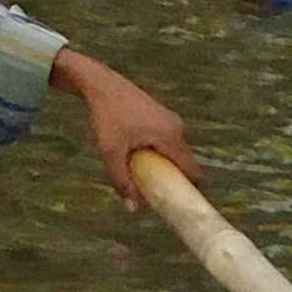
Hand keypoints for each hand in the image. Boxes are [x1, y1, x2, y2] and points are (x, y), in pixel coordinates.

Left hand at [50, 50, 192, 207]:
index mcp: (170, 136)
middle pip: (185, 162)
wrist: (99, 83)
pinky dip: (160, 153)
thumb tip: (133, 209)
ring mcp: (170, 119)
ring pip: (175, 151)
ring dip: (166, 166)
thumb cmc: (106, 116)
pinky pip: (167, 141)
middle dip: (175, 180)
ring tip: (149, 179)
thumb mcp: (110, 151)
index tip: (183, 204)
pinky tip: (142, 159)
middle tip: (161, 196)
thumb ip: (122, 180)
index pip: (193, 170)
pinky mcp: (161, 116)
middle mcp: (176, 127)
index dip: (192, 189)